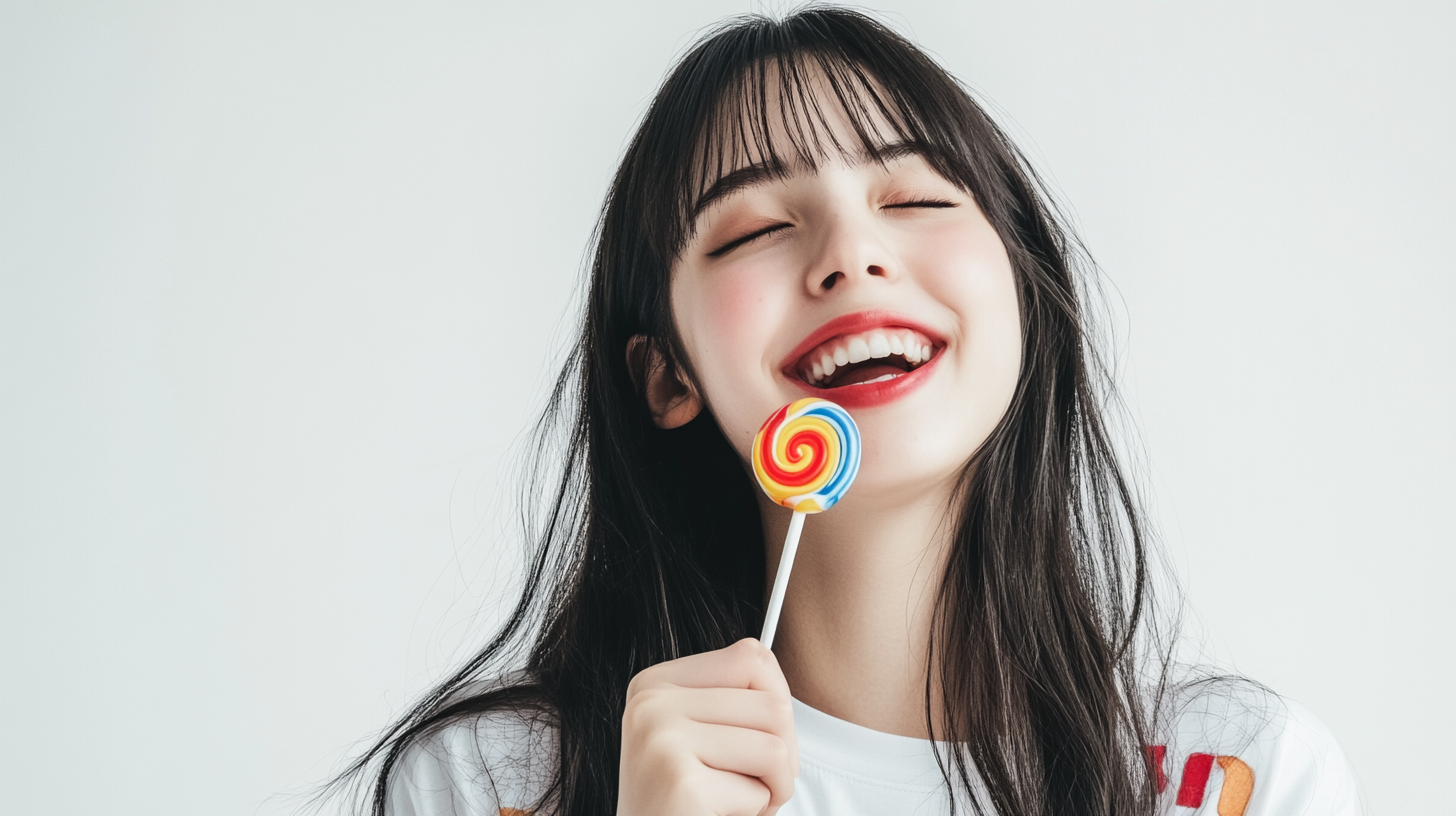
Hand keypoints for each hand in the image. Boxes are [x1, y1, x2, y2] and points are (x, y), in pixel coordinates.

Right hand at [617, 638, 799, 815]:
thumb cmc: (683, 804)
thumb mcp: (700, 736)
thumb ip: (732, 698)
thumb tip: (772, 670)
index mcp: (654, 684)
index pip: (752, 657)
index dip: (776, 702)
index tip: (757, 740)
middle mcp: (650, 704)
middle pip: (773, 704)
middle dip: (783, 755)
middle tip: (753, 785)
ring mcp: (659, 739)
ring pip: (775, 746)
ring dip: (772, 787)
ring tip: (736, 802)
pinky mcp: (678, 782)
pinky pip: (759, 791)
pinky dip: (753, 812)